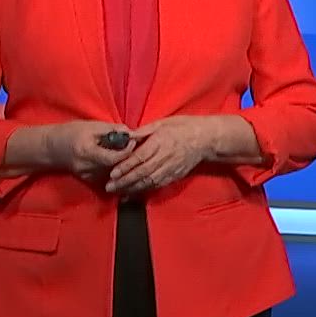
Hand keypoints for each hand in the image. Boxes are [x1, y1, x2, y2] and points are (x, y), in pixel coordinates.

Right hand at [49, 120, 138, 177]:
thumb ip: (112, 130)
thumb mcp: (91, 126)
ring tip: (124, 150)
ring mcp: (89, 177)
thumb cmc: (71, 133)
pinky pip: (109, 175)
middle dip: (128, 156)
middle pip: (117, 166)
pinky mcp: (90, 181)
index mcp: (88, 153)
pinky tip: (115, 158)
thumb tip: (133, 132)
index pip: (114, 158)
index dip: (127, 150)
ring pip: (114, 172)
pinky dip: (115, 167)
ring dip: (122, 162)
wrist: (51, 149)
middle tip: (133, 145)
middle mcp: (89, 168)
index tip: (133, 140)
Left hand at [105, 116, 220, 195]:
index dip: (125, 166)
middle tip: (109, 187)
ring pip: (149, 181)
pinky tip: (133, 193)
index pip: (140, 157)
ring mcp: (171, 168)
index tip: (112, 173)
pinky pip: (158, 184)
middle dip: (124, 181)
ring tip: (118, 192)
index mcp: (161, 142)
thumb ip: (143, 131)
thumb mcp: (162, 123)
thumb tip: (126, 137)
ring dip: (132, 188)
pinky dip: (145, 190)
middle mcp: (165, 157)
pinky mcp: (175, 175)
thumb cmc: (183, 127)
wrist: (206, 138)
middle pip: (142, 172)